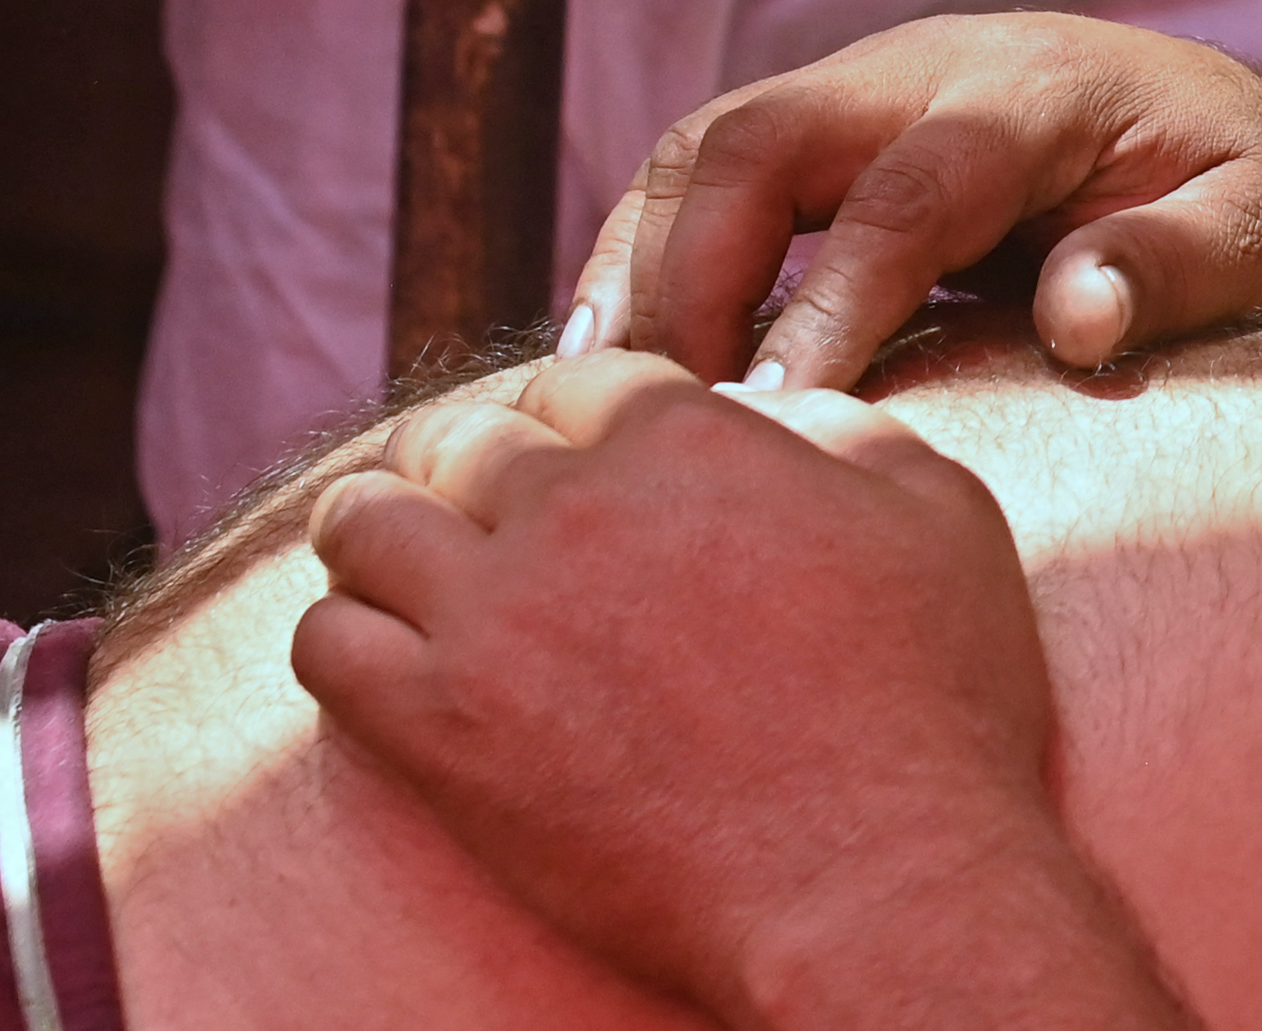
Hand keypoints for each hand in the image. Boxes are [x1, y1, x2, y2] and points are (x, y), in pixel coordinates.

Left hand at [291, 355, 1184, 1030]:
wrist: (877, 884)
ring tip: (389, 553)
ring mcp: (495, 617)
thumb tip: (750, 405)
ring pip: (365, 523)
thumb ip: (834, 425)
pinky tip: (381, 648)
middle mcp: (574, 504)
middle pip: (460, 437)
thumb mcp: (935, 509)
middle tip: (460, 493)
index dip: (569, 409)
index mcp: (688, 435)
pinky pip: (326, 645)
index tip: (562, 446)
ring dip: (373, 525)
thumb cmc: (931, 704)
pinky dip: (341, 628)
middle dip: (461, 456)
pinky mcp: (441, 731)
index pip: (578, 377)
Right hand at [570, 11, 1261, 391]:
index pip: (908, 194)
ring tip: (598, 402)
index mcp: (1033, 96)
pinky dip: (640, 259)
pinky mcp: (818, 126)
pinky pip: (697, 174)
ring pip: (703, 148)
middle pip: (760, 139)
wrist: (1206, 115)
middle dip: (691, 274)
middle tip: (659, 419)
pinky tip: (606, 367)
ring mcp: (858, 85)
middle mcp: (922, 68)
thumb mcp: (1255, 224)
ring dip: (640, 266)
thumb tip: (1082, 318)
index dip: (834, 302)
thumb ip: (1178, 266)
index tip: (779, 417)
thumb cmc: (1231, 191)